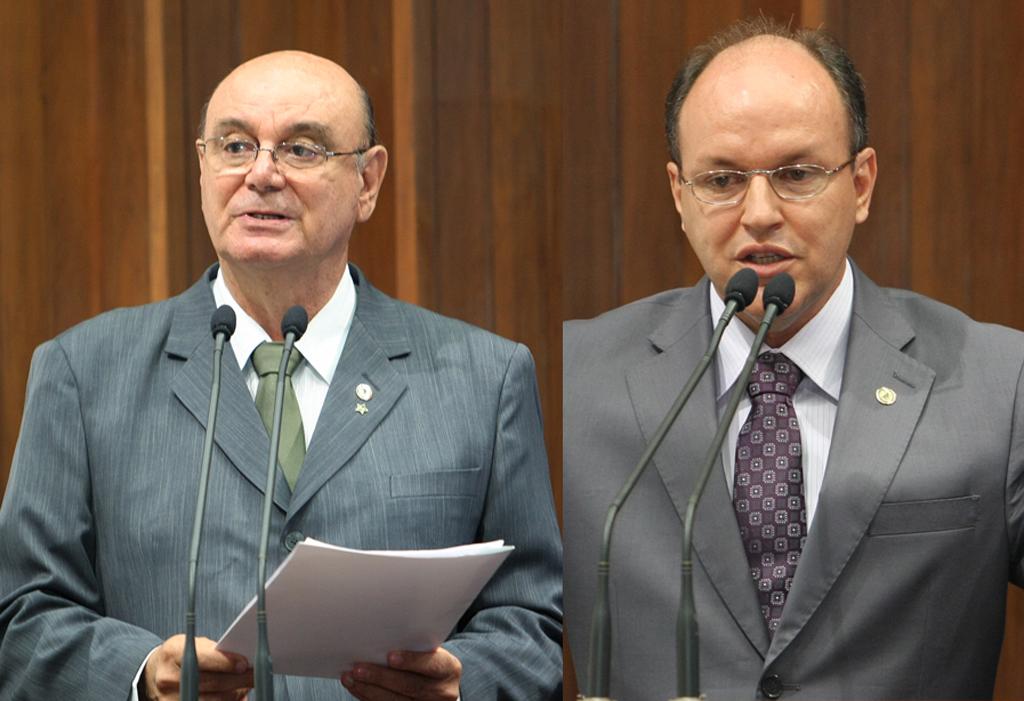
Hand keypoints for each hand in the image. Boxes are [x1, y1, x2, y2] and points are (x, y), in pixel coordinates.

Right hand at [143, 634, 252, 699]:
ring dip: (234, 694)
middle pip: (211, 683)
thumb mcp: (194, 645)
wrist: (155, 672)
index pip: (205, 658)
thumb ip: (216, 652)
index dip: (227, 662)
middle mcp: (168, 678)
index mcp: (174, 653)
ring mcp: (169, 698)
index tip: (246, 663)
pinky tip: (236, 697)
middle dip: (238, 680)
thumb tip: (245, 664)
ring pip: (212, 700)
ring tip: (246, 687)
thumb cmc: (182, 655)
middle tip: (255, 676)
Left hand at [341, 648, 460, 699]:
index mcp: (449, 669)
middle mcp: (442, 692)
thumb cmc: (429, 662)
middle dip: (381, 677)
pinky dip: (368, 698)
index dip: (411, 661)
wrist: (439, 686)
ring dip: (368, 690)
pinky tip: (356, 688)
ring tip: (349, 677)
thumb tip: (382, 638)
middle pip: (409, 686)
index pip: (431, 664)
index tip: (390, 657)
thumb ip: (417, 647)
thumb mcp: (432, 653)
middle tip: (358, 668)